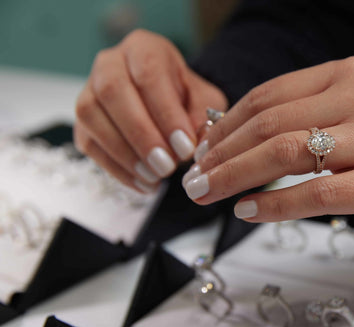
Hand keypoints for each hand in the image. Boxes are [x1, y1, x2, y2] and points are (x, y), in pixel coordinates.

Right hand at [74, 29, 227, 192]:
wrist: (167, 102)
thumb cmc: (186, 97)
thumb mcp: (205, 100)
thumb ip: (203, 116)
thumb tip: (195, 141)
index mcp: (143, 49)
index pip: (149, 75)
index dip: (165, 113)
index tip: (185, 147)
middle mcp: (109, 64)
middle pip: (112, 92)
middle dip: (141, 134)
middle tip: (167, 166)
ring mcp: (89, 92)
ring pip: (92, 118)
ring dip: (125, 154)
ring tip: (156, 178)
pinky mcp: (81, 122)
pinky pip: (90, 145)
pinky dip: (117, 169)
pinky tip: (143, 184)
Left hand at [182, 56, 353, 235]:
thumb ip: (307, 116)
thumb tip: (238, 140)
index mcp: (347, 74)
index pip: (269, 96)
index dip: (227, 126)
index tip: (203, 151)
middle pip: (269, 123)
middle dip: (221, 154)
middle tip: (193, 180)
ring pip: (286, 153)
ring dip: (235, 177)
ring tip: (207, 195)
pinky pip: (317, 193)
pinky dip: (275, 205)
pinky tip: (248, 212)